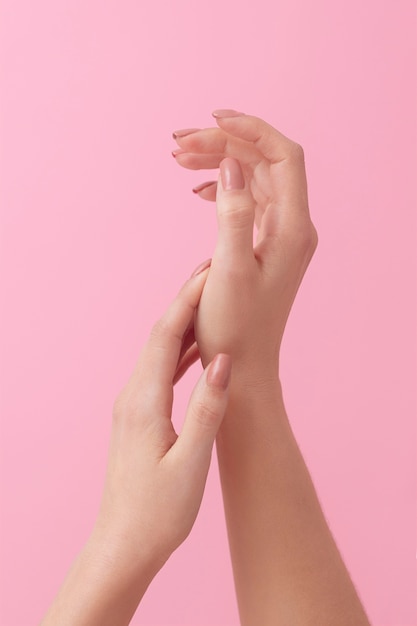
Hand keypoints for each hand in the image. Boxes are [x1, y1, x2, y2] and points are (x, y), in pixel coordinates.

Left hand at [93, 263, 231, 571]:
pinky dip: (180, 353)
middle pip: (159, 334)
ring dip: (184, 325)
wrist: (124, 543)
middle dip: (186, 301)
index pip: (166, 335)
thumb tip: (223, 361)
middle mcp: (132, 395)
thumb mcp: (191, 463)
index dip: (188, 300)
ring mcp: (132, 404)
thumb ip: (207, 410)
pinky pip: (160, 371)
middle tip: (215, 274)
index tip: (211, 272)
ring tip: (212, 303)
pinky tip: (199, 352)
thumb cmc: (159, 511)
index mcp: (144, 401)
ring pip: (159, 351)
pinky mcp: (138, 415)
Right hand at [173, 111, 317, 382]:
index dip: (251, 129)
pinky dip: (222, 188)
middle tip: (179, 143)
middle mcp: (293, 227)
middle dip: (223, 145)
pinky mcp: (265, 246)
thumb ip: (233, 213)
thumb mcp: (229, 269)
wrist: (243, 365)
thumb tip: (231, 163)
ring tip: (179, 158)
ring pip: (253, 180)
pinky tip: (198, 189)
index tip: (211, 119)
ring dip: (219, 163)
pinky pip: (248, 201)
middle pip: (263, 163)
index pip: (283, 156)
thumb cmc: (234, 327)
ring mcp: (280, 236)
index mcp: (293, 228)